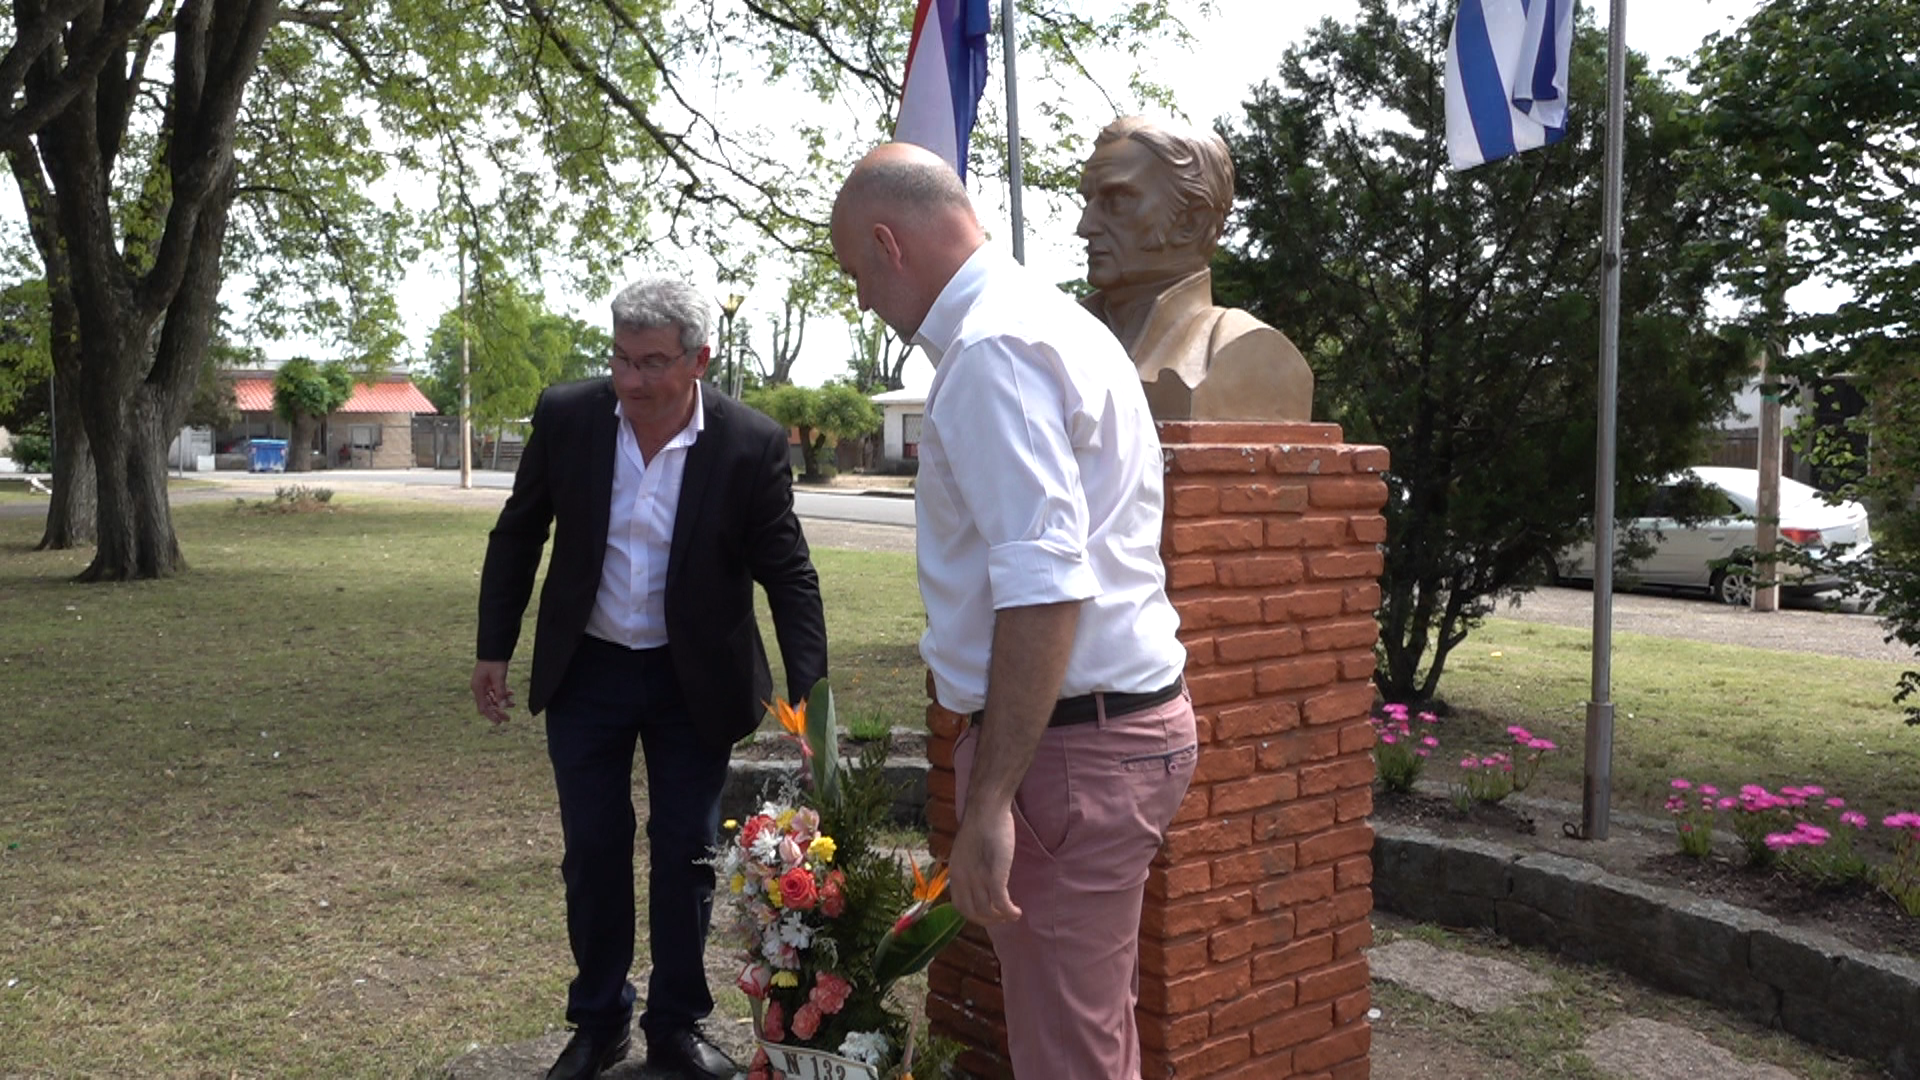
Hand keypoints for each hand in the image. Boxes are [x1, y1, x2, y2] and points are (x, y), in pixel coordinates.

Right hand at [471, 661, 514, 725]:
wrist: (494, 648)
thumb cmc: (494, 662)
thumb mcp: (499, 678)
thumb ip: (501, 693)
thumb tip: (503, 707)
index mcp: (477, 688)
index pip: (483, 707)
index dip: (491, 716)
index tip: (499, 722)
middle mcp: (479, 687)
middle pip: (488, 704)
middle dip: (498, 711)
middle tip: (508, 719)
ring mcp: (483, 684)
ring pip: (492, 698)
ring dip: (502, 702)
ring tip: (513, 705)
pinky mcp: (489, 681)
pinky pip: (495, 691)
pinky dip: (502, 694)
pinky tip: (511, 694)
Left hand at [948, 803, 1021, 924]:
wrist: (987, 807)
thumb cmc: (983, 823)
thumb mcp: (970, 848)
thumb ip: (972, 865)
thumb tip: (980, 879)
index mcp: (955, 872)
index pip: (960, 906)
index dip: (974, 915)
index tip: (989, 914)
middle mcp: (963, 878)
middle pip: (972, 913)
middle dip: (988, 921)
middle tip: (1003, 918)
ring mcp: (978, 876)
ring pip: (986, 911)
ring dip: (1001, 918)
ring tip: (1013, 915)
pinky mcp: (994, 873)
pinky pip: (1000, 901)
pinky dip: (1008, 911)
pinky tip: (1017, 912)